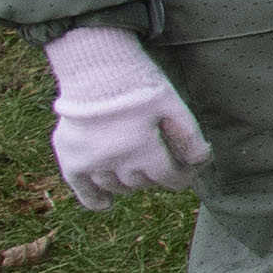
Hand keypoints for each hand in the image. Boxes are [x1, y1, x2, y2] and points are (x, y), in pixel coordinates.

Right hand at [44, 23, 199, 207]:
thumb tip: (202, 160)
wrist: (95, 69)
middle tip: (159, 164)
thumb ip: (189, 135)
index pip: (170, 178)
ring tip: (136, 172)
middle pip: (143, 182)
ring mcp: (90, 162)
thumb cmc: (139, 85)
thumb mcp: (173, 105)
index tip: (185, 171)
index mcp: (144, 150)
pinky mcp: (70, 157)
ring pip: (116, 186)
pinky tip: (106, 203)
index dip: (182, 176)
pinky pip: (81, 188)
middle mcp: (115, 161)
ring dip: (130, 183)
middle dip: (156, 175)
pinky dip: (94, 199)